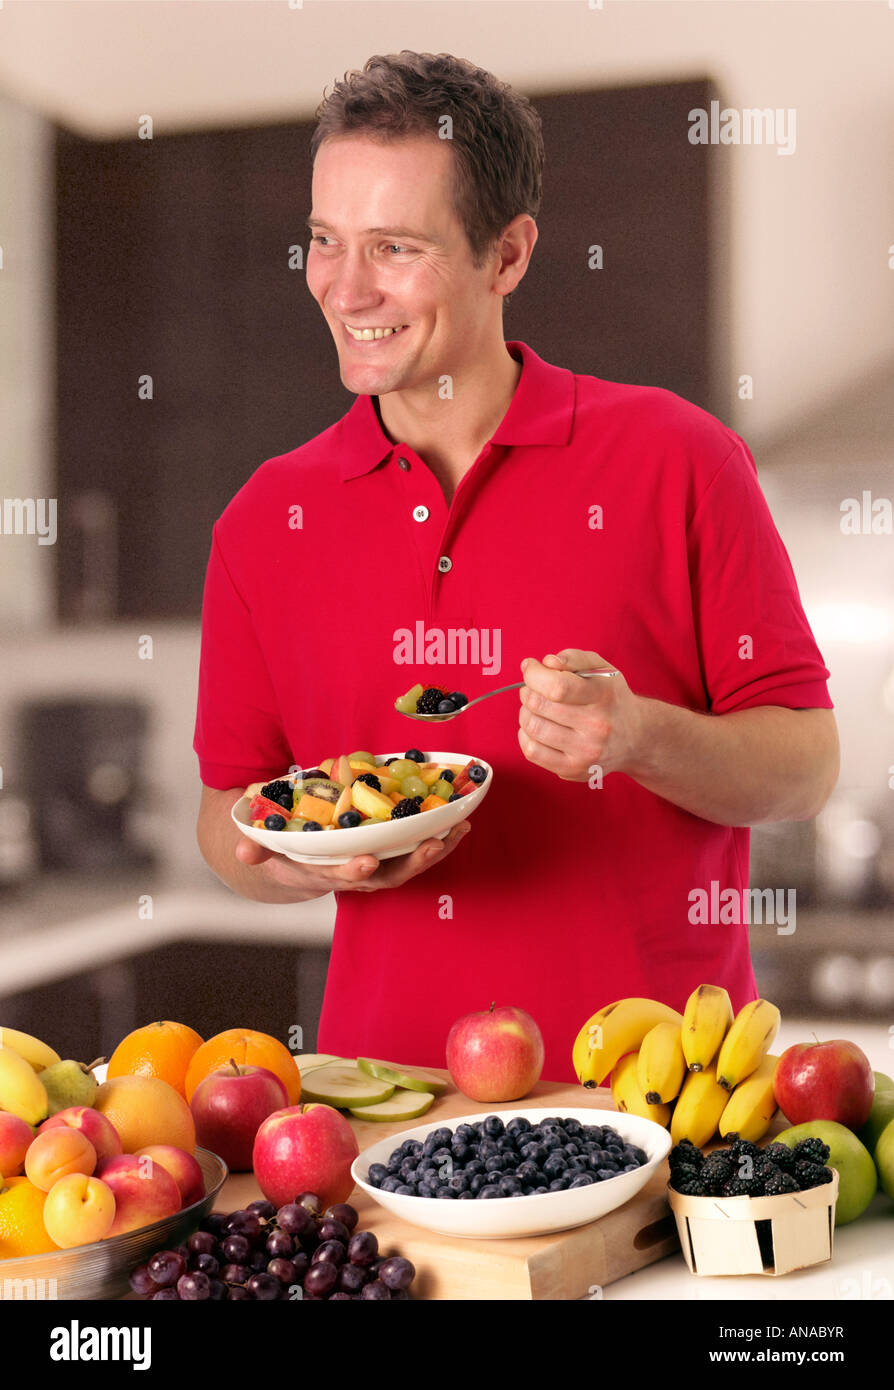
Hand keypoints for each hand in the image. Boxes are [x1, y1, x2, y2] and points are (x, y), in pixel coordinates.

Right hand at [235, 820, 471, 893]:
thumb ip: (255, 848)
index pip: (341, 876)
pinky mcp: (391, 855)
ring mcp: (377, 867)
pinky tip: (459, 822)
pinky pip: (418, 848)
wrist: (298, 861)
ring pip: (410, 863)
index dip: (353, 871)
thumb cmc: (283, 849)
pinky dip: (440, 838)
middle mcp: (356, 874)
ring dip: (435, 849)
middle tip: (432, 843)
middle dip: (411, 861)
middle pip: (388, 874)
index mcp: (325, 872)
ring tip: (459, 829)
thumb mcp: (264, 848)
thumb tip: (243, 851)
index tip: (365, 861)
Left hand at [517, 647, 642, 781]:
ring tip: (536, 707)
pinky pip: (532, 751)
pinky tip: (538, 726)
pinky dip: (525, 735)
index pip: (557, 687)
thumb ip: (573, 658)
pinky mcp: (573, 769)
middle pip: (539, 706)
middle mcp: (596, 727)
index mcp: (603, 697)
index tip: (530, 668)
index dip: (534, 675)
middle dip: (528, 691)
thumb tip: (546, 663)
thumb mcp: (601, 669)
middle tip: (533, 688)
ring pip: (532, 728)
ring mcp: (584, 752)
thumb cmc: (611, 698)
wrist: (636, 738)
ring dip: (526, 712)